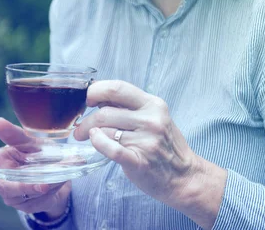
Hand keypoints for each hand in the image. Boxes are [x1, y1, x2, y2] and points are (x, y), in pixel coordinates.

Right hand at [0, 118, 70, 218]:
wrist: (59, 172)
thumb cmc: (38, 154)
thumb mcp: (31, 143)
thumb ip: (16, 135)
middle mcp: (1, 180)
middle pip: (4, 186)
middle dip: (23, 186)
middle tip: (41, 184)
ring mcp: (13, 195)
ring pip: (23, 195)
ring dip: (41, 187)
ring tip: (54, 180)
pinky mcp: (26, 206)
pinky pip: (37, 200)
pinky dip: (49, 191)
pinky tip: (55, 183)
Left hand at [74, 80, 226, 228]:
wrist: (184, 176)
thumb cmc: (166, 147)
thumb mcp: (156, 118)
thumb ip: (132, 107)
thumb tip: (100, 99)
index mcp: (154, 105)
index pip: (118, 88)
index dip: (97, 91)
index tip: (89, 99)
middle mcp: (152, 120)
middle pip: (106, 111)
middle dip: (86, 119)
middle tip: (80, 127)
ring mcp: (147, 141)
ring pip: (105, 129)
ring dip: (88, 132)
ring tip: (83, 137)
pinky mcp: (139, 161)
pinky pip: (111, 148)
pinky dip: (98, 143)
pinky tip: (95, 141)